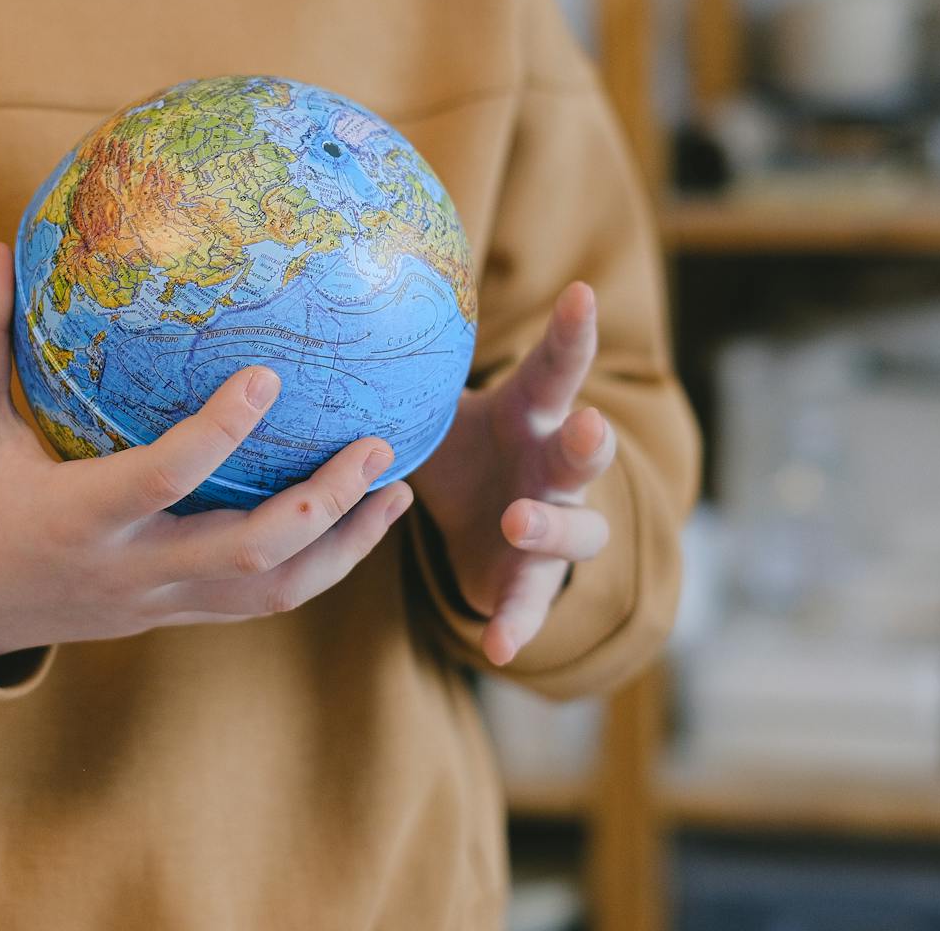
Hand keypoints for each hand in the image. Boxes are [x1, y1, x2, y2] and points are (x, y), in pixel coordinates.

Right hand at [0, 241, 415, 660]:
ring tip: (397, 487)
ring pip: (272, 590)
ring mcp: (160, 600)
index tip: (268, 376)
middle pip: (248, 553)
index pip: (162, 477)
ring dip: (344, 543)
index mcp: (76, 516)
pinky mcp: (177, 613)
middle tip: (377, 444)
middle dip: (323, 503)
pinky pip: (261, 600)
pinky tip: (360, 519)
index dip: (219, 433)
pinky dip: (320, 564)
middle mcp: (130, 568)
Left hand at [409, 282, 615, 666]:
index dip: (572, 332)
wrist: (480, 523)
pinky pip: (531, 603)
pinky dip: (517, 624)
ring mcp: (554, 524)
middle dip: (592, 442)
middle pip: (585, 453)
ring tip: (518, 521)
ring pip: (579, 530)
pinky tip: (498, 647)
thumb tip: (348, 306)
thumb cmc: (462, 447)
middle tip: (587, 427)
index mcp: (531, 415)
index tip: (581, 292)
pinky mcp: (532, 579)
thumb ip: (408, 373)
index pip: (557, 369)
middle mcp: (554, 467)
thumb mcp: (436, 409)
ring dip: (552, 526)